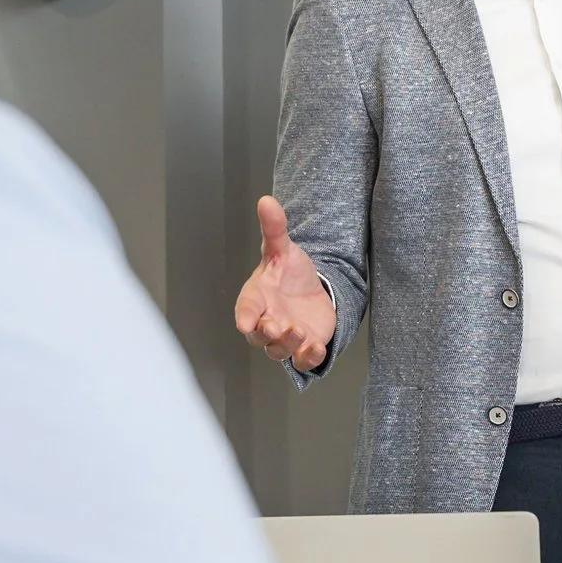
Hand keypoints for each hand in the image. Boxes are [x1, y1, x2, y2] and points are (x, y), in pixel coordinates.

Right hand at [232, 196, 335, 371]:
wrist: (310, 288)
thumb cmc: (287, 272)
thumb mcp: (283, 248)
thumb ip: (274, 229)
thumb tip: (267, 200)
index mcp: (256, 299)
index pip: (245, 310)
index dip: (244, 316)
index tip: (245, 322)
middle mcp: (267, 322)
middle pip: (259, 338)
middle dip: (267, 334)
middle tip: (278, 326)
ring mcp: (285, 338)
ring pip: (279, 352)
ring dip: (288, 345)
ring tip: (300, 332)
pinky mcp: (305, 348)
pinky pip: (303, 362)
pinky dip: (308, 358)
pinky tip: (317, 348)